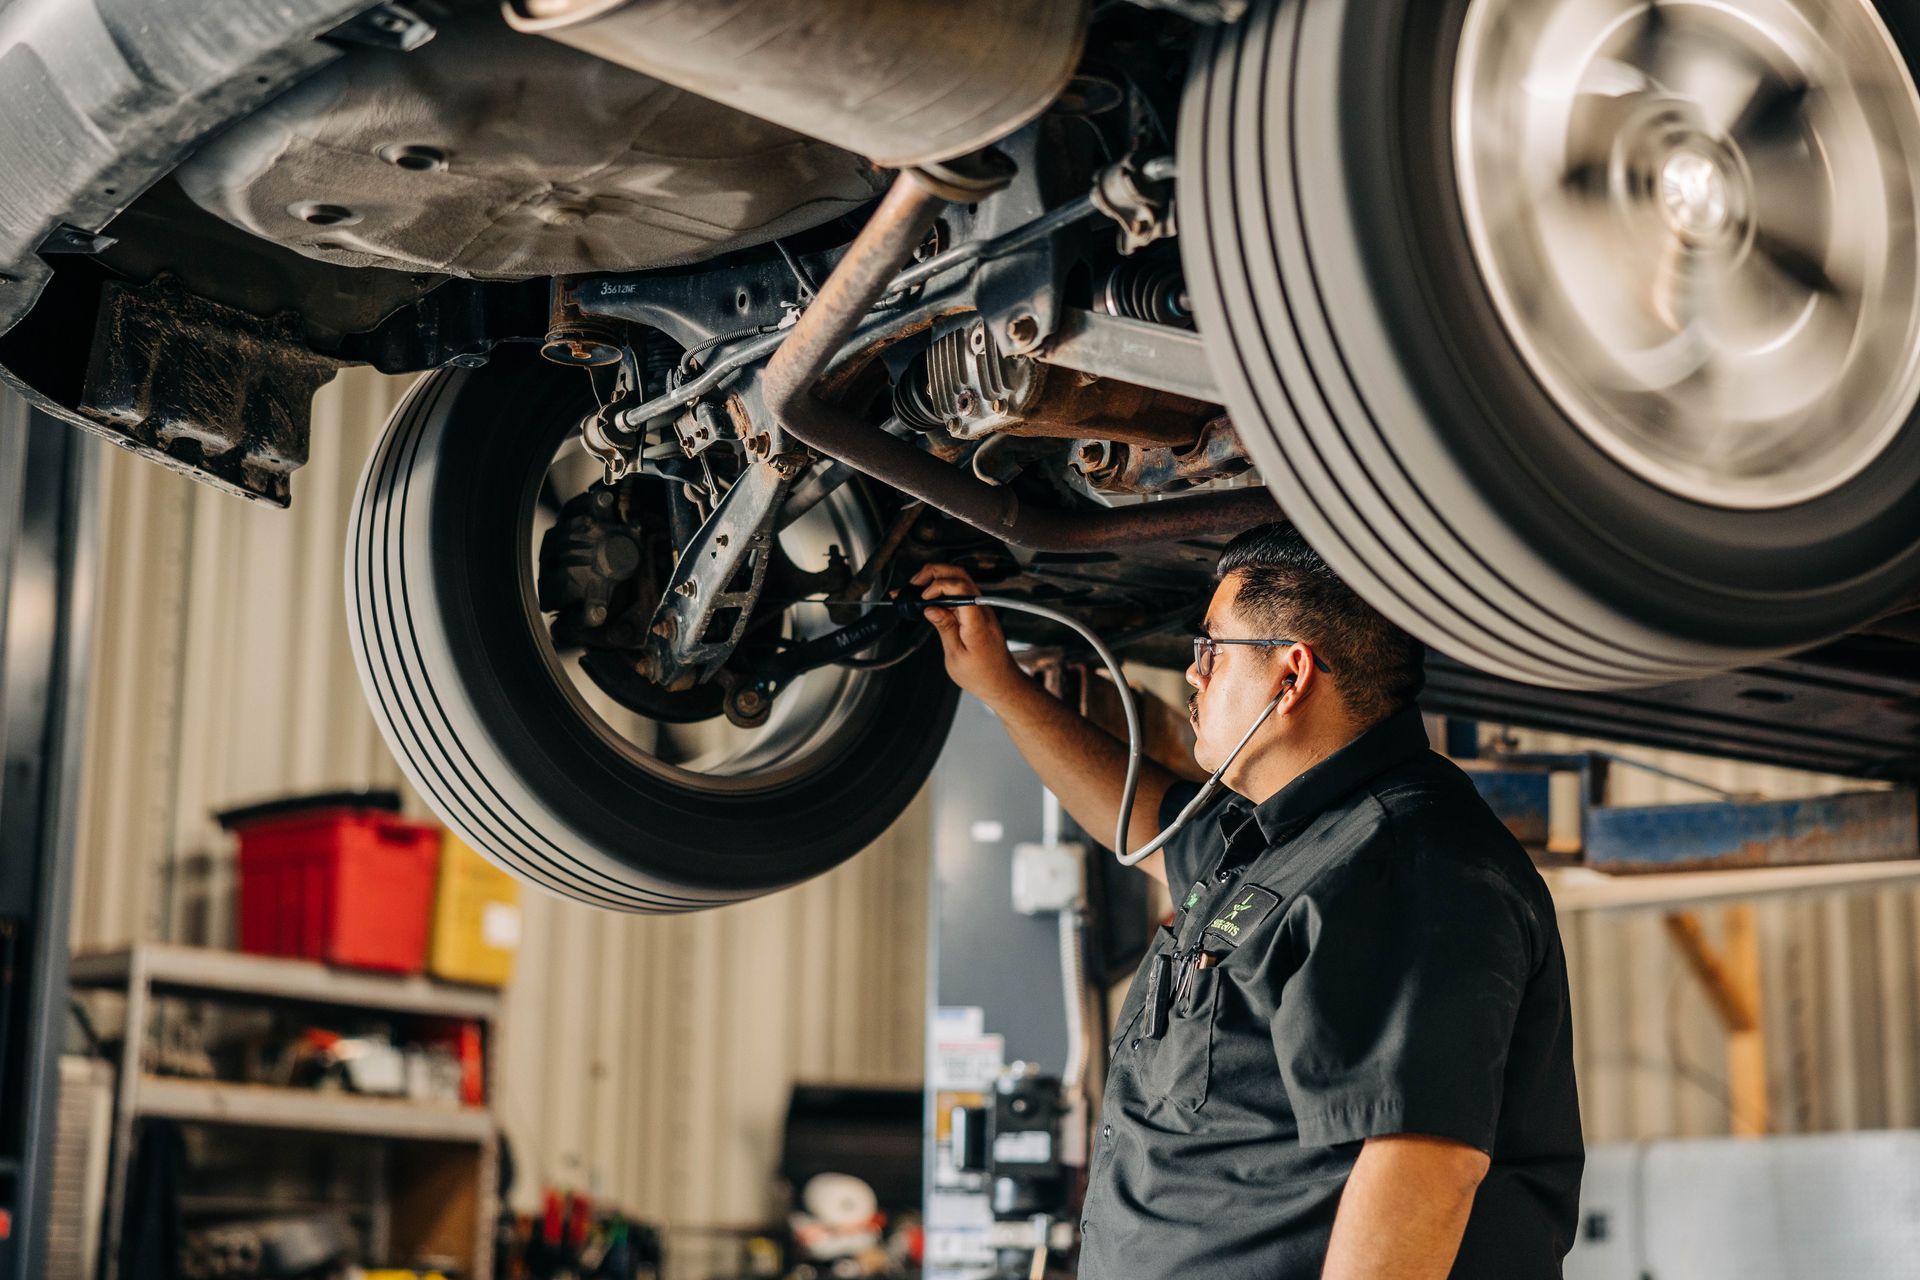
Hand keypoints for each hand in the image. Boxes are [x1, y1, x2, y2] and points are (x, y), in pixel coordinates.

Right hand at [910, 564, 1026, 703]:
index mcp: (977, 621)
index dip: (938, 585)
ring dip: (938, 580)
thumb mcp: (955, 655)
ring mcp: (982, 609)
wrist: (1001, 682)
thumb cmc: (981, 675)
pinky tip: (930, 600)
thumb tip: (930, 608)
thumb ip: (944, 627)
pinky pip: (961, 594)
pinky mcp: (978, 613)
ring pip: (960, 581)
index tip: (923, 597)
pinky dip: (944, 592)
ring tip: (918, 590)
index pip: (960, 587)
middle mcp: (982, 610)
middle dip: (934, 573)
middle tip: (914, 583)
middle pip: (960, 575)